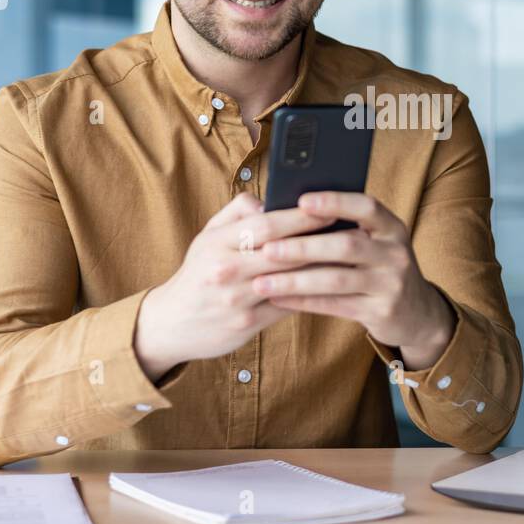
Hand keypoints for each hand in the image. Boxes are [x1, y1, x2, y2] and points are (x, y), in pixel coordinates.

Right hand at [134, 192, 335, 379]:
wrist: (171, 323)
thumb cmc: (198, 273)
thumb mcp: (207, 237)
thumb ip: (237, 213)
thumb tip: (270, 199)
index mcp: (216, 243)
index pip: (266, 224)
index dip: (301, 216)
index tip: (329, 206)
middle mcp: (225, 270)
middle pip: (282, 251)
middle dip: (319, 240)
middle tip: (352, 230)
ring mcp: (236, 299)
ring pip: (289, 280)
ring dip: (322, 268)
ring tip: (349, 256)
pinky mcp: (246, 324)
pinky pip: (287, 306)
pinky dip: (311, 294)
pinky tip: (332, 285)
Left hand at [251, 191, 455, 369]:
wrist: (418, 314)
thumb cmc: (380, 269)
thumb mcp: (377, 243)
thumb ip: (346, 229)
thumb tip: (290, 215)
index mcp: (392, 228)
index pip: (366, 207)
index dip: (335, 202)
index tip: (302, 201)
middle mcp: (395, 253)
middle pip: (346, 245)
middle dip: (303, 246)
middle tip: (267, 249)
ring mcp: (391, 284)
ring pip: (337, 279)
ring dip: (295, 280)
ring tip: (262, 282)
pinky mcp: (381, 312)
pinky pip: (335, 305)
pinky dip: (303, 302)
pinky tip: (278, 300)